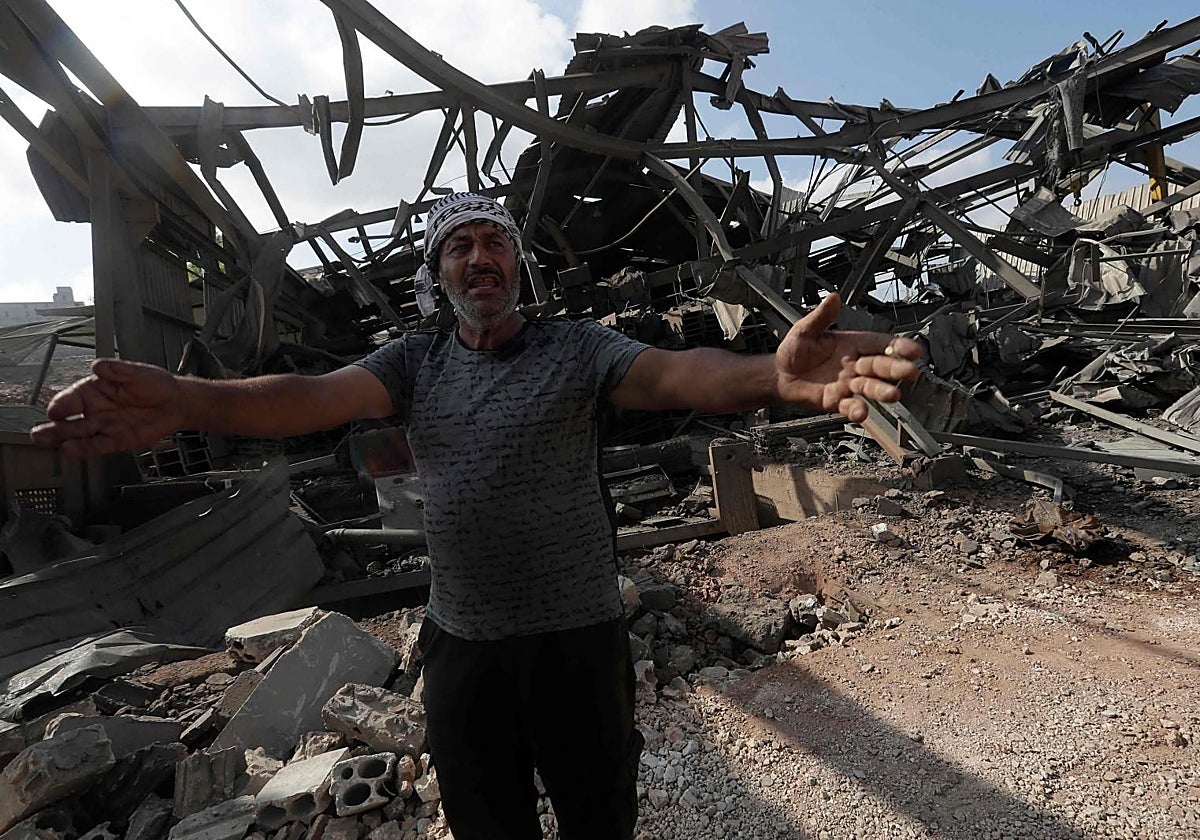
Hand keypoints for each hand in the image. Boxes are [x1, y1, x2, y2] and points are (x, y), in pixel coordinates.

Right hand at [30, 359, 187, 457]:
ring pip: (80, 435)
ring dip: (63, 439)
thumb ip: (117, 370)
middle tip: (38, 433)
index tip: (55, 410)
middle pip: (69, 420)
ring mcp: (105, 426)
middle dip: (52, 427)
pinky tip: (71, 451)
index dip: (61, 404)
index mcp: (93, 390)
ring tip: (47, 442)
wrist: (176, 401)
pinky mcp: (118, 439)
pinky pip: (99, 445)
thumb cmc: (154, 384)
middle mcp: (94, 410)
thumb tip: (98, 366)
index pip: (71, 398)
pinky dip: (85, 449)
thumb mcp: (137, 372)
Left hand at [775, 293, 922, 422]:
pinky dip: (857, 409)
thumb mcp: (806, 329)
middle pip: (881, 366)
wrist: (779, 374)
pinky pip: (850, 406)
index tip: (914, 350)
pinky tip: (862, 412)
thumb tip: (833, 297)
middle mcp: (855, 365)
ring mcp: (848, 384)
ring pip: (870, 387)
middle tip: (911, 372)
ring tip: (893, 395)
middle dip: (896, 369)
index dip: (898, 346)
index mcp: (853, 344)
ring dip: (882, 391)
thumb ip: (821, 316)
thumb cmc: (794, 351)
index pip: (881, 344)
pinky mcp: (837, 401)